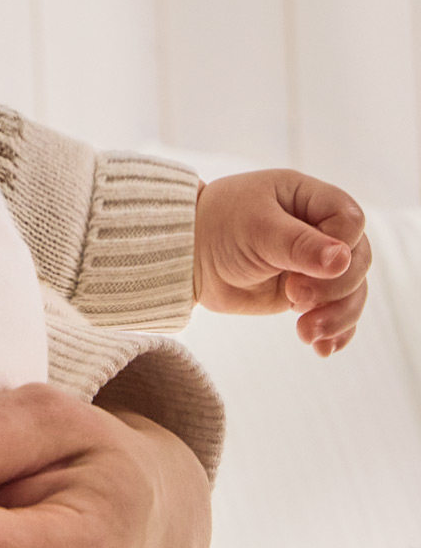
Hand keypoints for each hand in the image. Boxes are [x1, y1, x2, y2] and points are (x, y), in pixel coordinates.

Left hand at [193, 169, 370, 352]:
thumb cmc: (217, 226)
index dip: (341, 246)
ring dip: (337, 317)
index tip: (306, 266)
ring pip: (353, 292)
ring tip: (306, 333)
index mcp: (309, 199)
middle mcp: (319, 231)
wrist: (187, 257)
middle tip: (295, 298)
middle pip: (359, 261)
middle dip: (335, 288)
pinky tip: (322, 348)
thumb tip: (343, 260)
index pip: (351, 222)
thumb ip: (299, 244)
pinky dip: (336, 333)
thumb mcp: (256, 227)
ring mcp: (315, 265)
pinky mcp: (308, 295)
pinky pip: (338, 314)